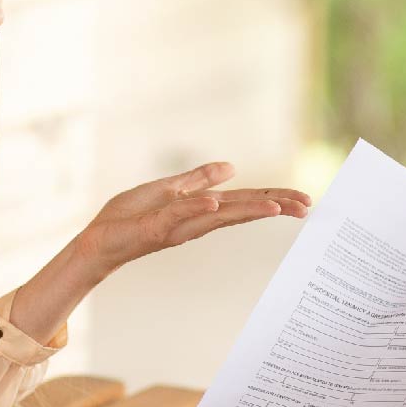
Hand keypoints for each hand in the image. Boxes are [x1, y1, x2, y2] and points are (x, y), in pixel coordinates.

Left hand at [72, 162, 311, 278]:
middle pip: (241, 211)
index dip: (274, 198)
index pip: (244, 202)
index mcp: (201, 209)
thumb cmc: (129, 217)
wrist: (99, 239)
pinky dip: (197, 209)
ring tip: (276, 207)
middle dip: (274, 207)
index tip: (304, 200)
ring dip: (247, 210)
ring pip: (219, 216)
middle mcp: (195, 221)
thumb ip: (198, 179)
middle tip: (307, 207)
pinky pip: (179, 216)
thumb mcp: (168, 190)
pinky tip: (216, 203)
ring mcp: (177, 226)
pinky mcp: (155, 229)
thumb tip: (230, 167)